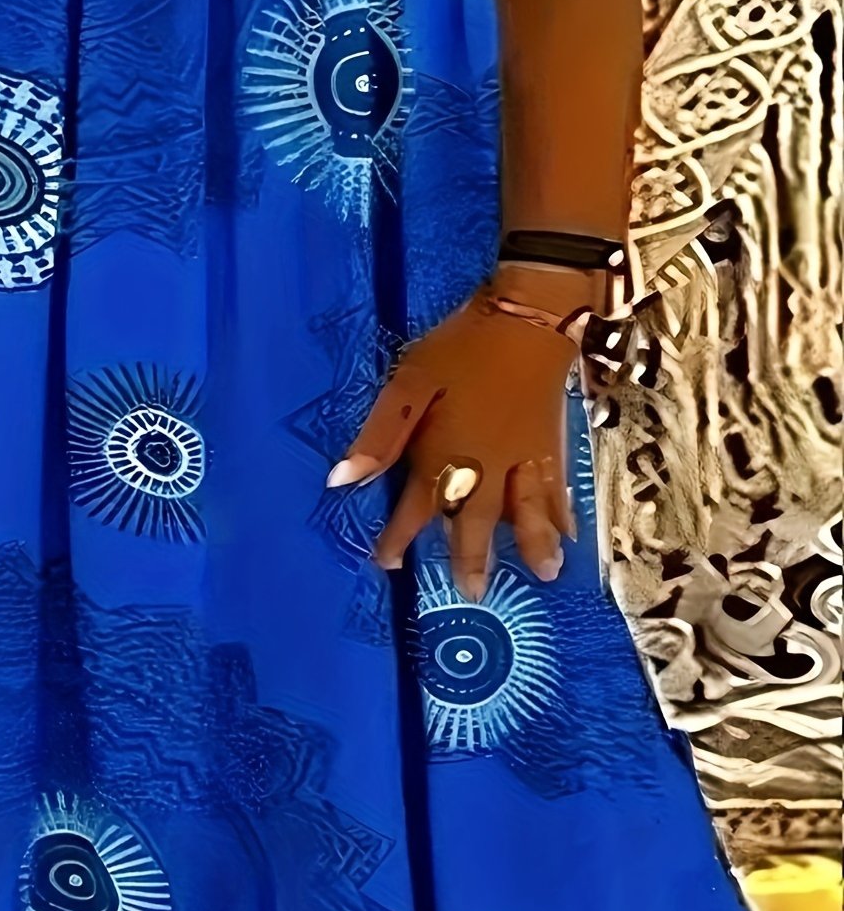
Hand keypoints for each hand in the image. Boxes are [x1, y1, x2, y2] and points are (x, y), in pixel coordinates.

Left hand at [328, 264, 598, 599]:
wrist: (528, 319)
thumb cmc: (461, 349)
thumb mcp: (409, 384)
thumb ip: (379, 437)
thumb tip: (341, 481)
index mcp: (446, 455)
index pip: (417, 507)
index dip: (398, 537)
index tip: (384, 563)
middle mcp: (486, 468)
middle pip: (476, 521)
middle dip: (471, 556)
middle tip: (471, 591)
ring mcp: (524, 459)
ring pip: (527, 513)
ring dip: (532, 545)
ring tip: (545, 576)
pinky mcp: (551, 444)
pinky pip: (557, 488)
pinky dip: (562, 513)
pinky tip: (570, 532)